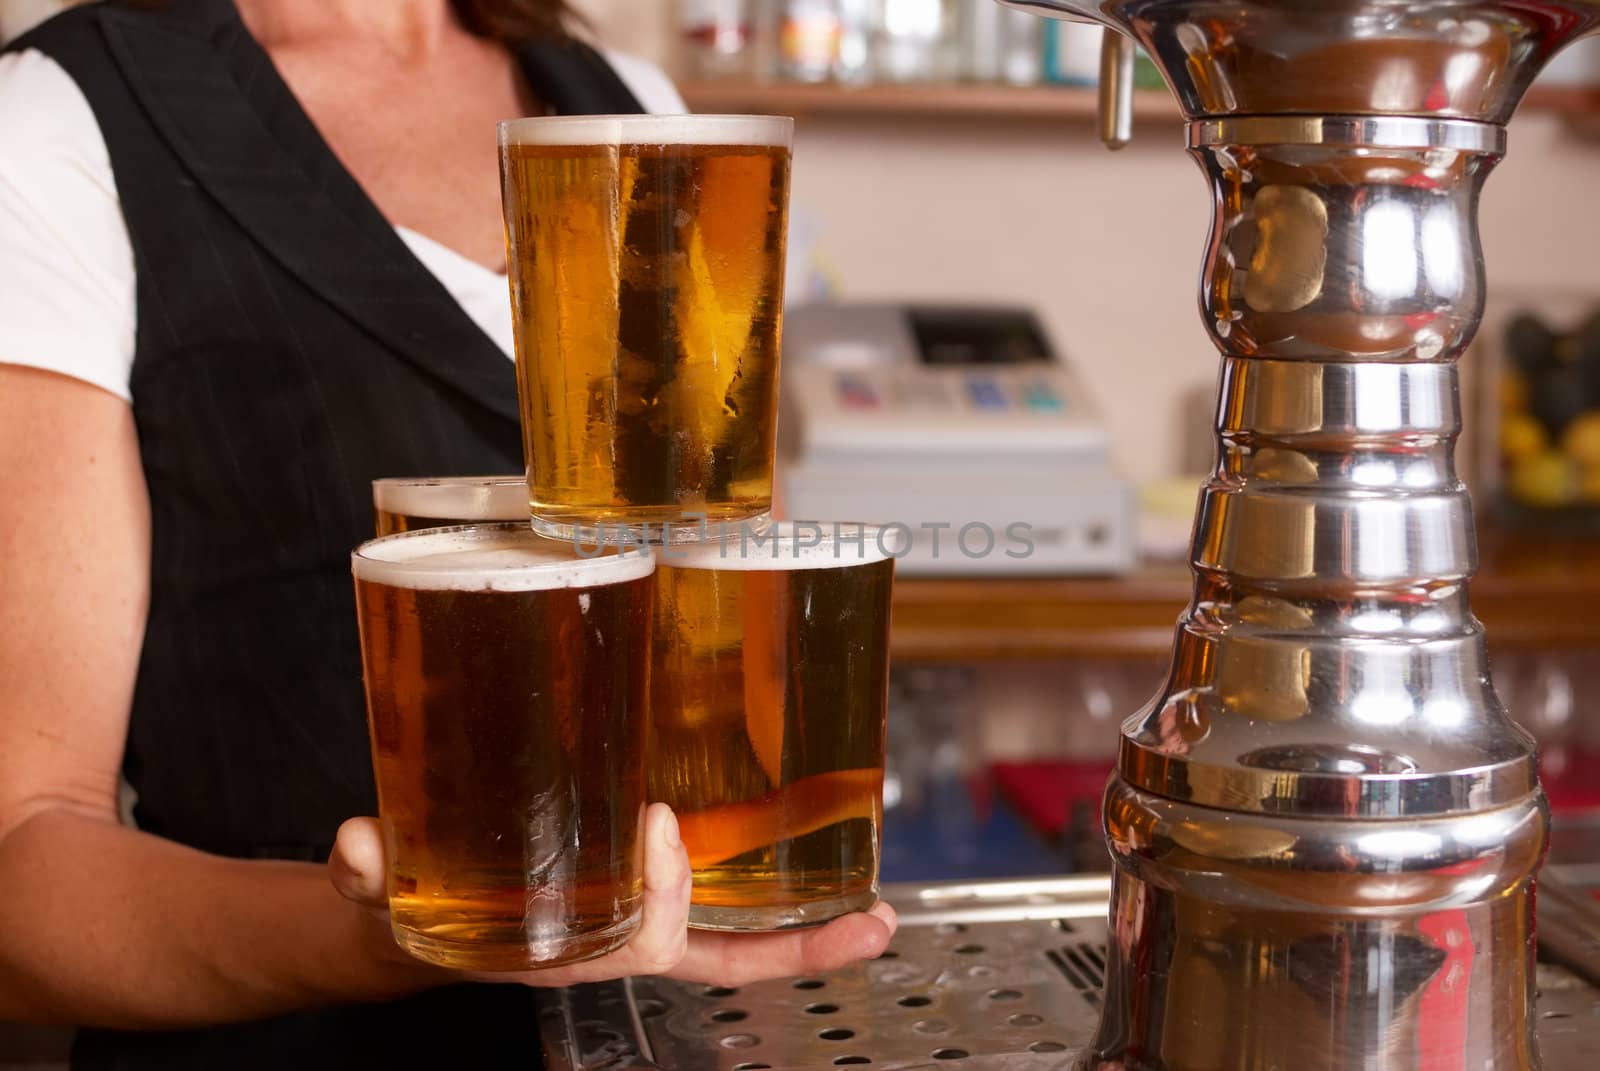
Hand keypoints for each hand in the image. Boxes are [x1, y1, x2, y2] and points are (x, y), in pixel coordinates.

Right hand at [329, 804, 896, 987]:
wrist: (418, 919)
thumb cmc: (420, 902)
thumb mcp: (387, 888)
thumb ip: (368, 870)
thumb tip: (353, 846)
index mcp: (568, 953)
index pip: (640, 942)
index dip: (661, 891)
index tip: (655, 821)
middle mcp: (617, 946)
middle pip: (709, 952)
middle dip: (779, 943)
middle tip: (845, 911)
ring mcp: (640, 927)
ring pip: (734, 944)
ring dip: (806, 939)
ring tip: (879, 922)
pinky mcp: (647, 897)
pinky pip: (726, 922)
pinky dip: (782, 919)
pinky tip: (843, 894)